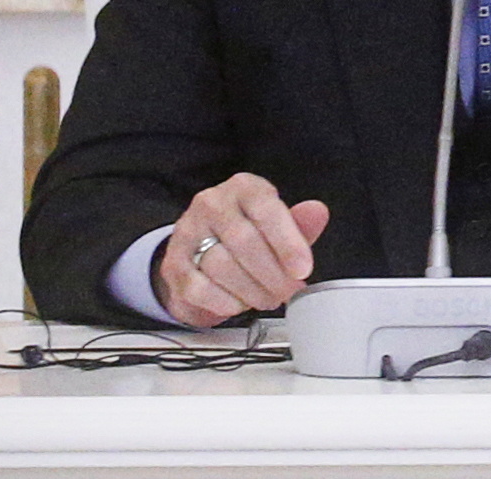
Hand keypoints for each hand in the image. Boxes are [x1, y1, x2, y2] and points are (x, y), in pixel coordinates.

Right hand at [160, 176, 327, 325]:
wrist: (202, 242)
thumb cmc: (249, 229)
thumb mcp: (278, 221)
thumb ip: (299, 222)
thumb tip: (317, 213)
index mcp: (244, 187)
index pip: (267, 210)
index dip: (288, 243)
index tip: (303, 269)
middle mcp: (212, 203)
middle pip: (244, 242)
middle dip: (272, 274)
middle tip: (288, 291)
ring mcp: (188, 232)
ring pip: (221, 266)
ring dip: (250, 290)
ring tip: (268, 298)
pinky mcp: (172, 262)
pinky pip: (197, 287)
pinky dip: (222, 301)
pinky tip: (239, 304)